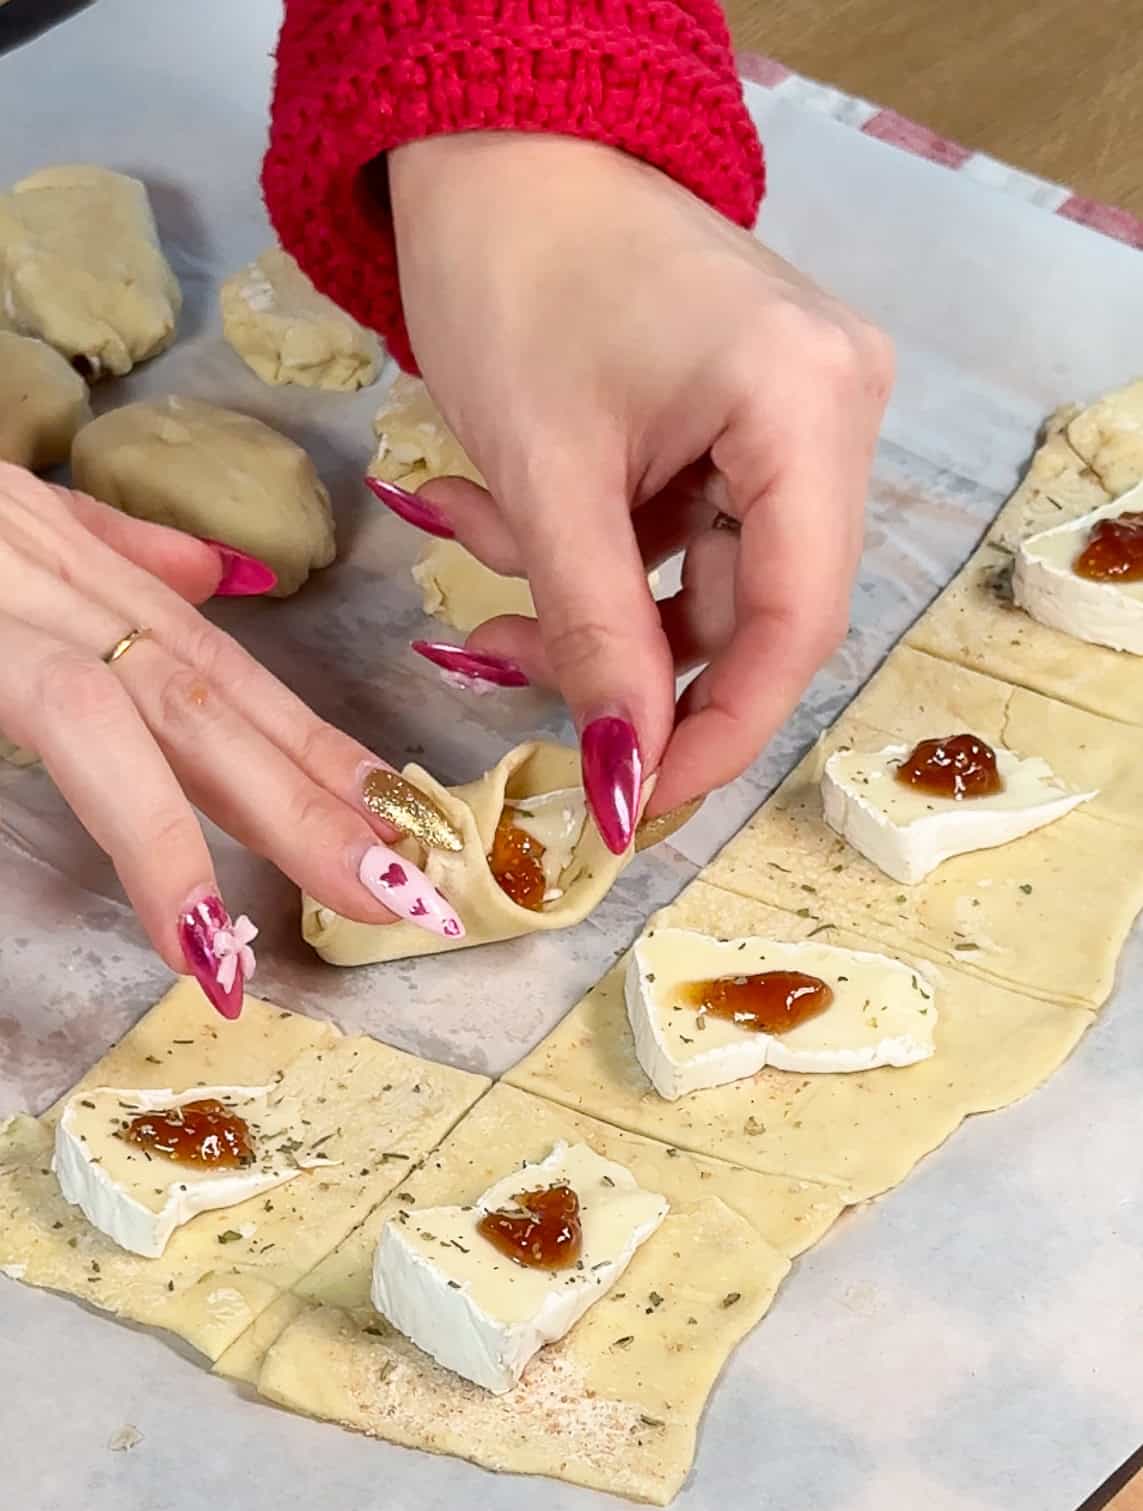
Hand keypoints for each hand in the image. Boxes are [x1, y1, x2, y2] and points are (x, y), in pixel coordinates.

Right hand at [0, 467, 463, 1016]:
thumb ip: (102, 551)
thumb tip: (205, 585)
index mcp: (64, 558)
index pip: (219, 664)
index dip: (317, 744)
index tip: (403, 817)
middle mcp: (52, 569)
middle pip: (218, 693)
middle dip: (329, 793)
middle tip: (425, 891)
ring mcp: (6, 594)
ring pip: (167, 709)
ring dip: (272, 813)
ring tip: (361, 903)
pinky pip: (70, 724)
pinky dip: (141, 828)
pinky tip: (196, 923)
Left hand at [388, 132, 893, 844]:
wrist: (492, 146)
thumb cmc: (509, 277)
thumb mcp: (544, 475)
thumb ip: (592, 634)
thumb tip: (625, 779)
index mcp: (810, 405)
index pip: (794, 622)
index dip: (718, 730)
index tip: (637, 804)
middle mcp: (834, 409)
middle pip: (750, 605)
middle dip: (621, 655)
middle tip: (507, 674)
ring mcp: (796, 412)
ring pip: (704, 576)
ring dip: (587, 601)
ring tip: (475, 565)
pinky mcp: (746, 414)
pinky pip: (682, 529)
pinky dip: (594, 551)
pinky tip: (500, 522)